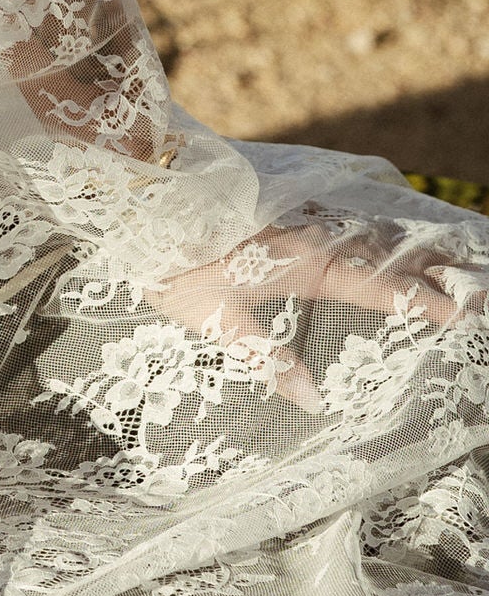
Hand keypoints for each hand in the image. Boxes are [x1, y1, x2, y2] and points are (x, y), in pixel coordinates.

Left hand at [153, 212, 473, 413]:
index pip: (377, 285)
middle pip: (383, 253)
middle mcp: (309, 235)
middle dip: (428, 269)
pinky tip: (378, 242)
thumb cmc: (173, 262)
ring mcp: (295, 219)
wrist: (139, 195)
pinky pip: (337, 224)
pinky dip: (368, 235)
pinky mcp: (276, 210)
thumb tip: (312, 400)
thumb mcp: (215, 320)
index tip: (462, 309)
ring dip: (403, 250)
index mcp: (304, 263)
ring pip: (363, 234)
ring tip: (442, 263)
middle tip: (472, 284)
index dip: (421, 299)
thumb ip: (267, 357)